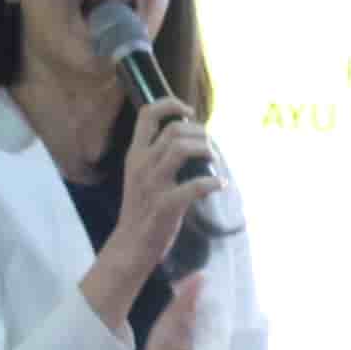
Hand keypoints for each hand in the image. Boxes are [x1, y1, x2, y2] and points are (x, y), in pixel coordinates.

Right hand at [107, 96, 215, 270]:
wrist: (130, 245)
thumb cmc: (142, 209)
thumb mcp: (141, 175)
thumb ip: (157, 155)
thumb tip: (188, 136)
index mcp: (135, 154)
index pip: (147, 114)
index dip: (170, 104)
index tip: (189, 111)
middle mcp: (141, 165)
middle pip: (174, 129)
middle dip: (199, 132)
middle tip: (209, 146)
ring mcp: (152, 185)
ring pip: (182, 149)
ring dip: (206, 150)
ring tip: (214, 160)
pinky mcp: (165, 206)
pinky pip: (194, 186)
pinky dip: (212, 183)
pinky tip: (220, 185)